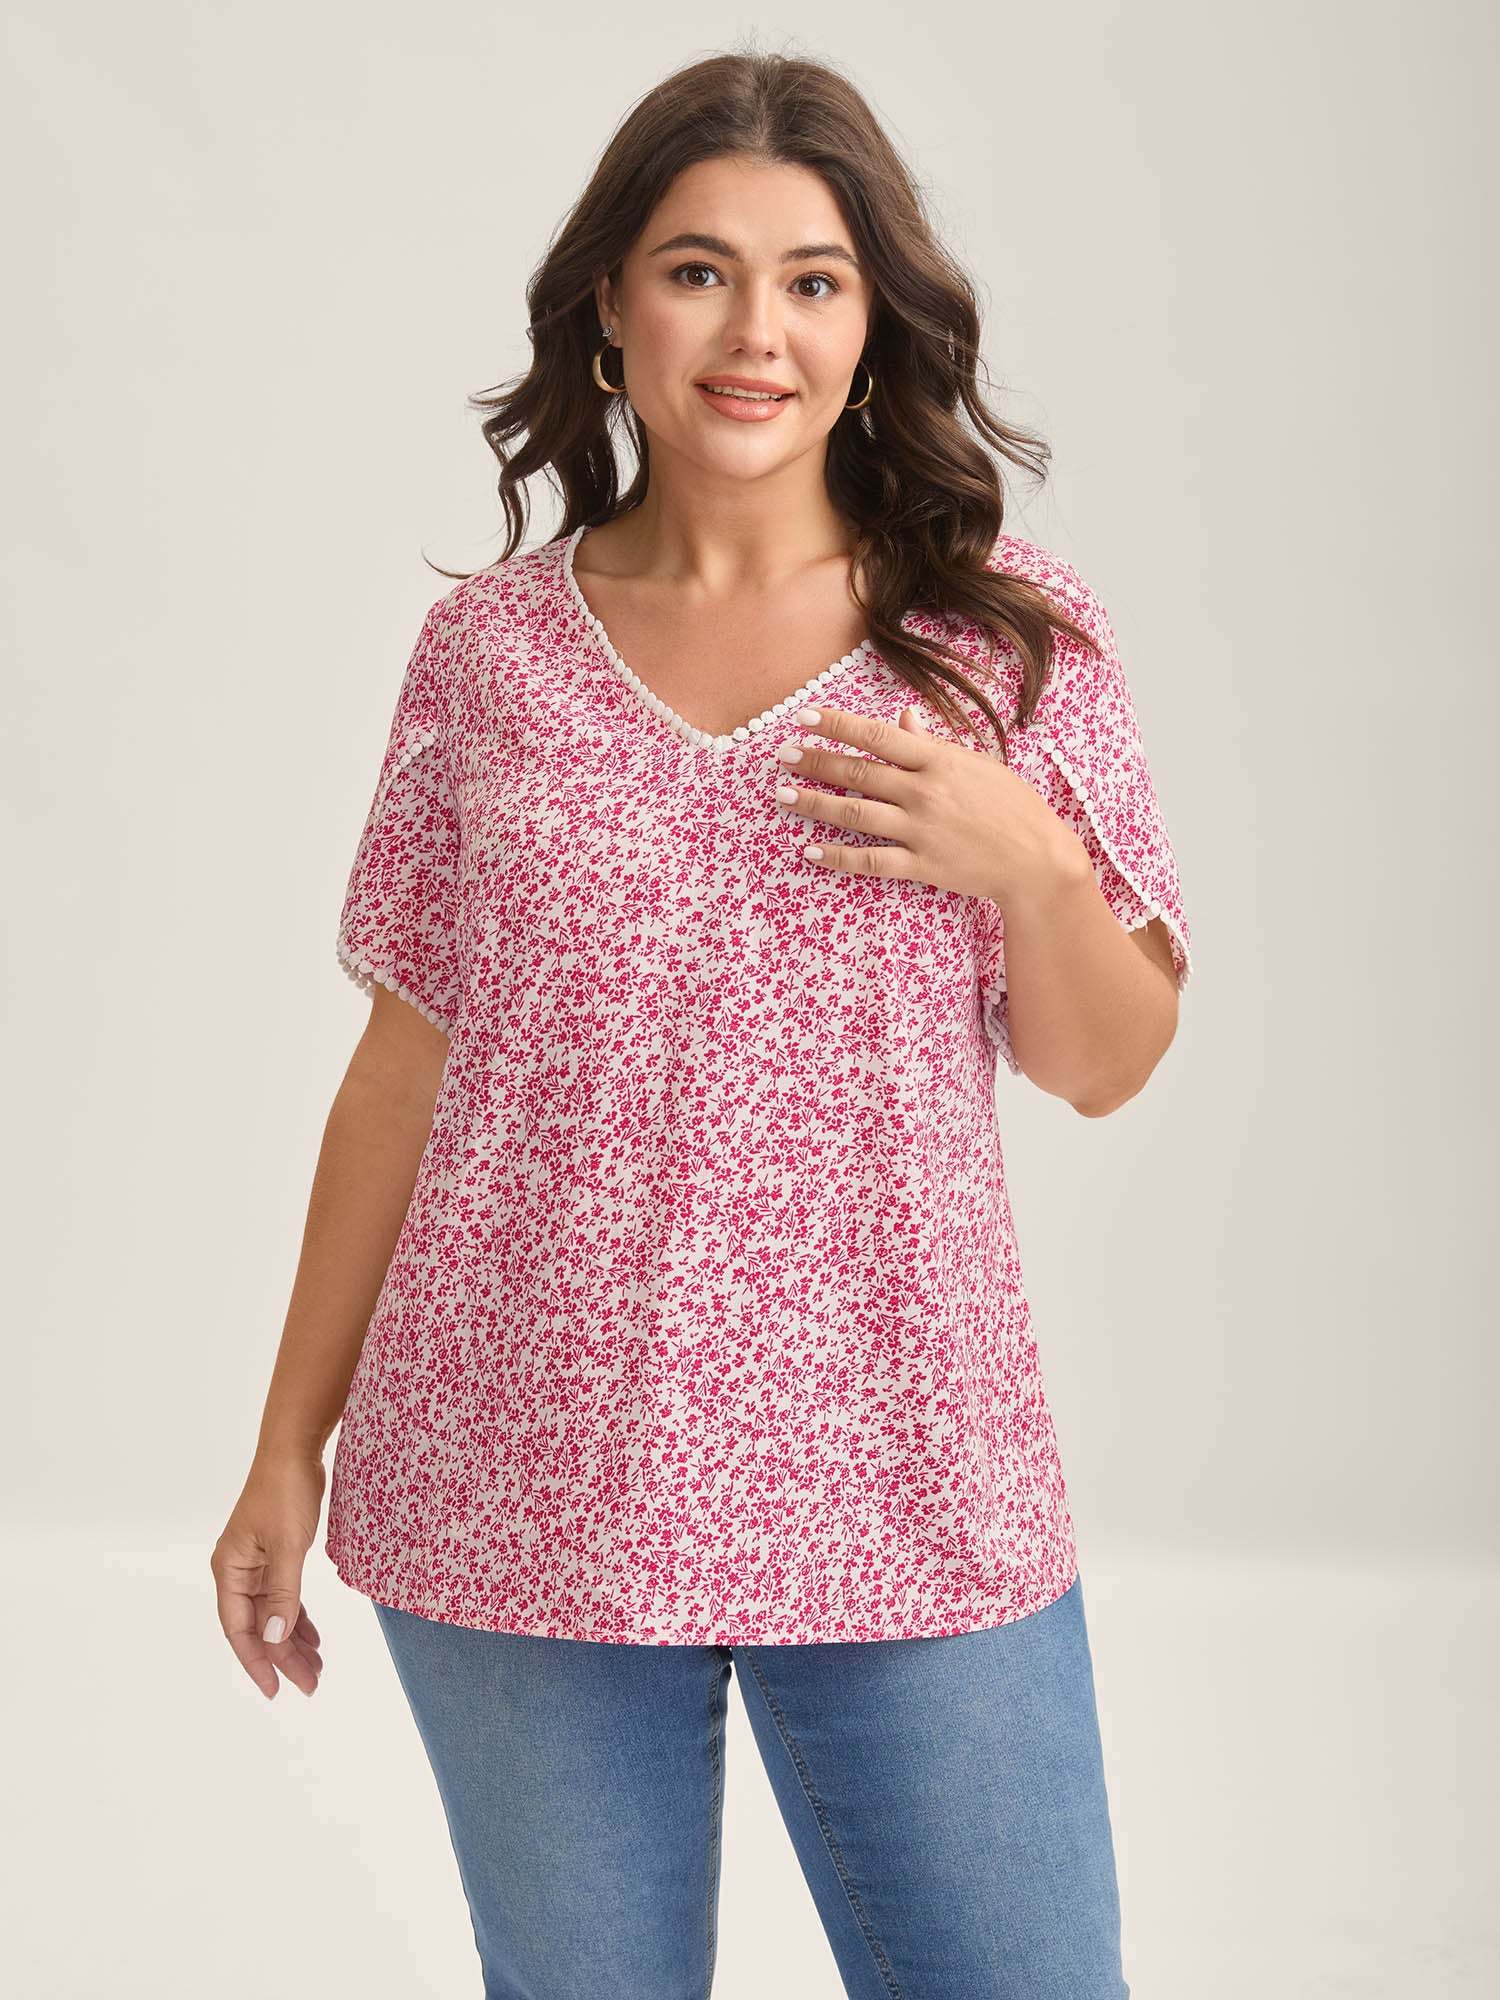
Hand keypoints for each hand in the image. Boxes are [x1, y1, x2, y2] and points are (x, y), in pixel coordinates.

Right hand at [210, 1451, 326, 1699]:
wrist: (294, 1450)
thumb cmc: (285, 1491)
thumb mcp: (287, 1546)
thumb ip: (283, 1594)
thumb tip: (276, 1638)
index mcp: (229, 1570)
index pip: (239, 1629)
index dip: (257, 1661)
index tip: (275, 1689)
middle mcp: (238, 1571)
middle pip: (258, 1626)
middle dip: (282, 1656)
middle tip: (309, 1684)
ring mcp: (256, 1564)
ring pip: (273, 1614)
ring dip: (292, 1640)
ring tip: (316, 1667)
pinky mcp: (275, 1556)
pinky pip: (283, 1596)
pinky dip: (297, 1616)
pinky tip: (313, 1636)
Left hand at [772, 702, 1086, 908]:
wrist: (1038, 859)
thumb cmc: (1011, 806)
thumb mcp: (976, 764)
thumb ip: (933, 744)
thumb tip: (902, 718)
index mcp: (939, 760)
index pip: (877, 735)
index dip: (836, 724)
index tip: (803, 717)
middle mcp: (924, 792)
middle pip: (857, 772)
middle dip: (814, 761)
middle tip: (781, 755)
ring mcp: (921, 830)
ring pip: (855, 813)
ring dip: (814, 803)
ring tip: (783, 796)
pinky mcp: (921, 866)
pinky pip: (871, 860)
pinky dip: (837, 856)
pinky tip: (810, 851)